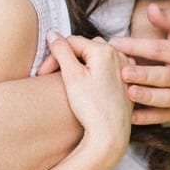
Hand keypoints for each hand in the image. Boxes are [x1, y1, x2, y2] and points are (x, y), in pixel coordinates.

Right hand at [44, 33, 131, 164]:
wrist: (110, 135)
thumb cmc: (91, 107)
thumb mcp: (71, 76)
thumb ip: (61, 50)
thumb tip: (52, 34)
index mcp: (105, 50)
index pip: (71, 42)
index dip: (53, 56)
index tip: (42, 74)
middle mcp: (120, 55)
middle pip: (85, 48)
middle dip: (68, 59)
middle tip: (53, 77)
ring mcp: (126, 69)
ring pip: (97, 58)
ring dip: (82, 64)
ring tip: (70, 81)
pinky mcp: (128, 82)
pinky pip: (109, 69)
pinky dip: (97, 73)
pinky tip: (89, 86)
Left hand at [108, 0, 169, 124]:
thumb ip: (169, 18)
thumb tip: (150, 9)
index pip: (160, 49)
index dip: (137, 46)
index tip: (114, 43)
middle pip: (166, 77)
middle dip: (144, 75)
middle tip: (123, 73)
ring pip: (167, 99)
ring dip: (147, 97)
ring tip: (128, 93)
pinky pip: (166, 116)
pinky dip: (149, 118)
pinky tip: (132, 117)